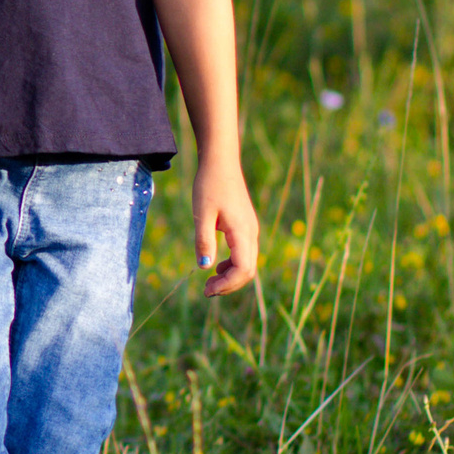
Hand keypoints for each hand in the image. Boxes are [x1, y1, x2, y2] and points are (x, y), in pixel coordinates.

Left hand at [194, 151, 259, 296]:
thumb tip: (205, 267)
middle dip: (229, 285)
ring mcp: (250, 229)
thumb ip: (204, 240)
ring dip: (230, 276)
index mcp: (243, 232)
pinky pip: (243, 253)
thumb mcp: (202, 214)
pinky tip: (216, 265)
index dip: (227, 285)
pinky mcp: (244, 226)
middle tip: (206, 291)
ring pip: (246, 263)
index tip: (207, 289)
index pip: (243, 269)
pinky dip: (231, 264)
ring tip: (209, 282)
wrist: (220, 162)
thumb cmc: (209, 185)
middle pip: (247, 270)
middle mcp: (251, 233)